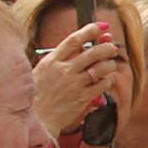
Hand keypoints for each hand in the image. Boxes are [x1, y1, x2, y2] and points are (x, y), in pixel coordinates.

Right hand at [33, 25, 121, 139]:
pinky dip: (107, 81)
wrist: (35, 120)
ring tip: (110, 65)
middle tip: (112, 47)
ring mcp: (74, 84)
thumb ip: (58, 60)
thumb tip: (79, 48)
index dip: (90, 30)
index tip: (101, 27)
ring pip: (101, 68)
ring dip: (110, 64)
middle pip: (93, 52)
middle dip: (107, 47)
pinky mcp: (82, 98)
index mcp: (52, 61)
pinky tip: (106, 81)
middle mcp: (64, 70)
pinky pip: (102, 85)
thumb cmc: (35, 96)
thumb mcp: (41, 72)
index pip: (74, 40)